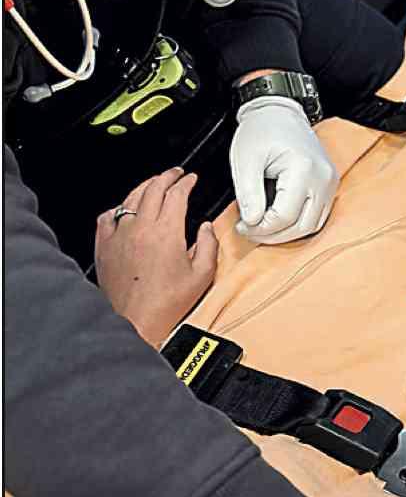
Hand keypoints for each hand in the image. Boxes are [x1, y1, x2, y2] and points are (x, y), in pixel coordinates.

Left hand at [95, 167, 217, 347]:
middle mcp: (141, 228)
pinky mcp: (104, 246)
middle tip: (175, 174)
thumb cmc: (165, 304)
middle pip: (153, 188)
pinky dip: (118, 208)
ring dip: (145, 186)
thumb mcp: (202, 275)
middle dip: (167, 176)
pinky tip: (124, 210)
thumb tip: (207, 228)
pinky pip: (107, 217)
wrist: (135, 321)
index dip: (186, 182)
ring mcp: (120, 235)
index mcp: (167, 232)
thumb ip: (209, 245)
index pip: (177, 194)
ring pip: (131, 198)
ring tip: (153, 184)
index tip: (190, 180)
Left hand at [230, 95, 337, 243]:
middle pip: (302, 226)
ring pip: (312, 226)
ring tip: (263, 228)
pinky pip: (317, 216)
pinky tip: (278, 221)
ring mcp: (330, 182)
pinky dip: (297, 224)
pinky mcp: (329, 185)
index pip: (284, 216)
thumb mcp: (246, 159)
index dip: (260, 228)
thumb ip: (248, 194)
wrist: (280, 111)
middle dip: (273, 236)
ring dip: (287, 233)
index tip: (241, 226)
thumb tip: (251, 222)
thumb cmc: (262, 129)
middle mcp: (323, 178)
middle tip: (250, 232)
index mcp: (303, 169)